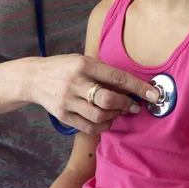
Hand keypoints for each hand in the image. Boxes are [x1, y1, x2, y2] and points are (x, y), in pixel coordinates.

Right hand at [29, 53, 158, 133]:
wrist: (34, 78)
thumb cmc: (64, 67)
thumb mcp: (82, 60)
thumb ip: (104, 72)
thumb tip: (132, 87)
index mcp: (83, 64)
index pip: (117, 76)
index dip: (138, 87)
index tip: (154, 94)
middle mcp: (75, 82)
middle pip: (108, 99)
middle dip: (126, 104)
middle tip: (134, 105)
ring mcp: (67, 101)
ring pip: (99, 116)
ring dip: (115, 116)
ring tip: (118, 111)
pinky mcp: (63, 115)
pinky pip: (89, 127)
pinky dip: (103, 125)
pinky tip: (107, 119)